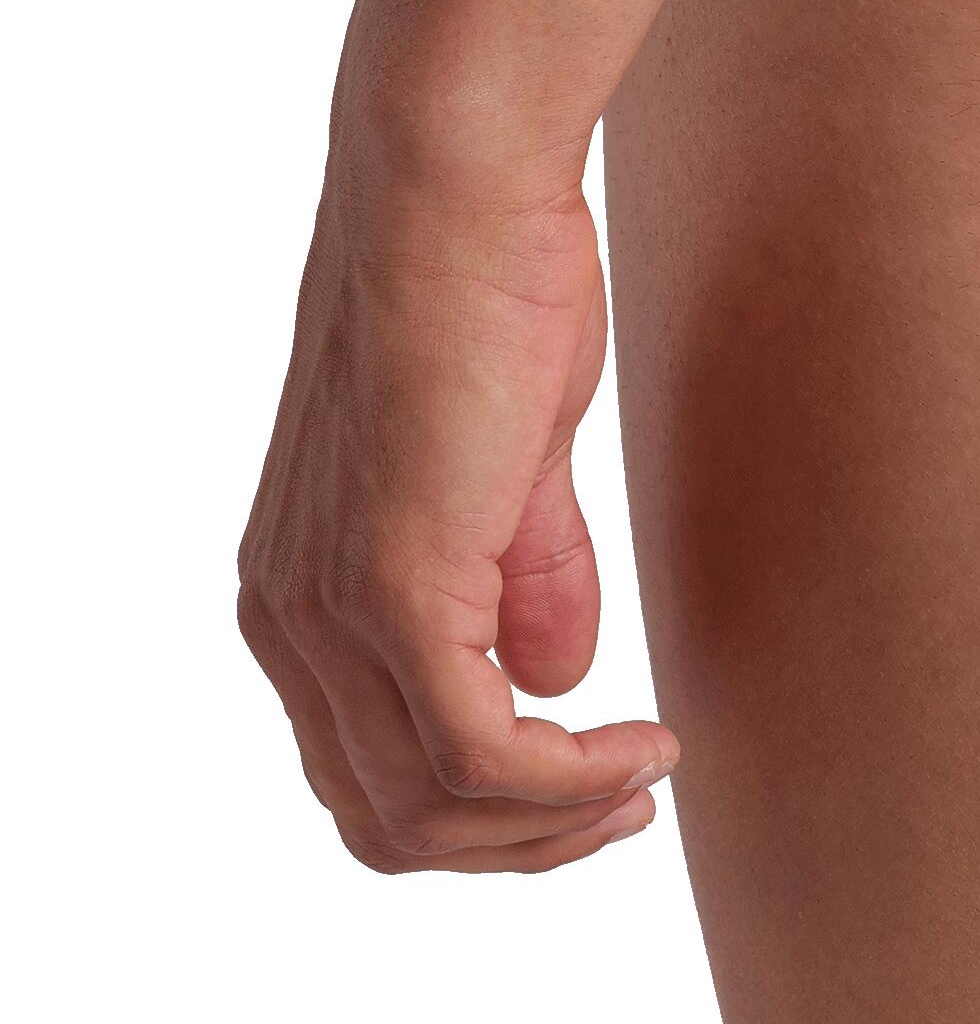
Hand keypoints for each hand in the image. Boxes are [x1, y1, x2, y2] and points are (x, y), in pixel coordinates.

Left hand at [239, 161, 677, 874]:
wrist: (457, 182)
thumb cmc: (489, 282)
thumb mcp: (511, 454)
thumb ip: (524, 567)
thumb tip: (558, 679)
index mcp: (299, 590)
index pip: (370, 773)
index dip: (488, 810)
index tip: (603, 779)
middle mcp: (289, 618)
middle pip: (389, 818)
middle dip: (521, 842)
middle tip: (632, 806)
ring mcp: (329, 606)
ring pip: (428, 803)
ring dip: (551, 821)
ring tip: (647, 775)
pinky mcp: (390, 580)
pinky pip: (474, 746)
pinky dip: (566, 775)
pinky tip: (641, 742)